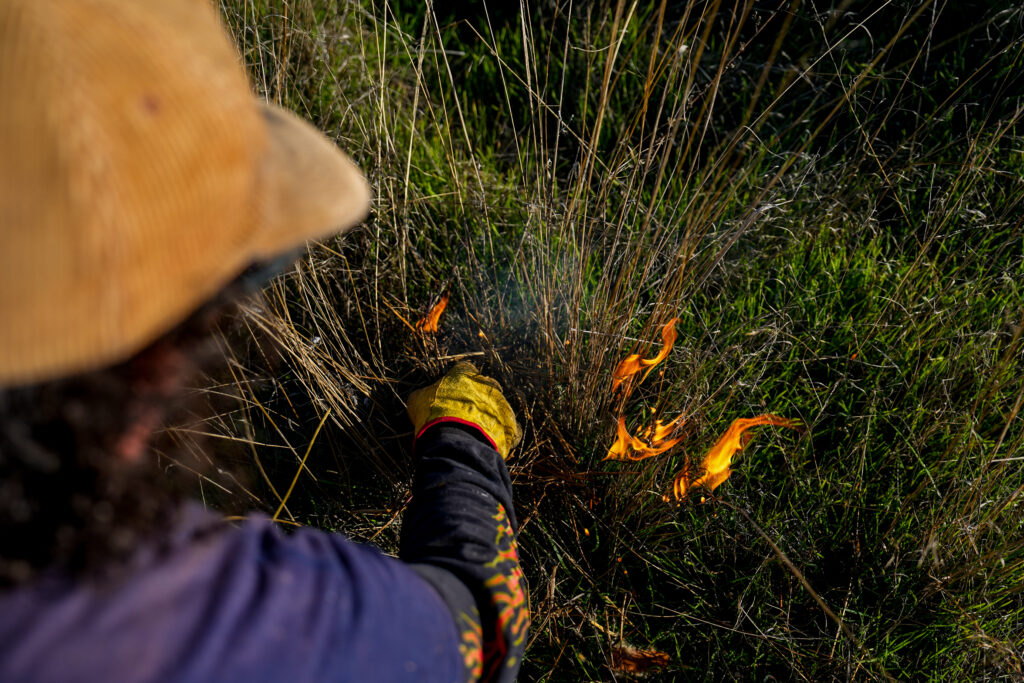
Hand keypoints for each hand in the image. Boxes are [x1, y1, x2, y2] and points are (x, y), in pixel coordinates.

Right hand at [407, 362, 521, 458]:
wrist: (453, 441)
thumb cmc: (432, 416)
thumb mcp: (417, 401)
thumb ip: (424, 394)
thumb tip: (422, 396)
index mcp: (464, 374)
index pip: (465, 369)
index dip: (459, 382)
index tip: (453, 393)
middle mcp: (486, 385)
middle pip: (485, 386)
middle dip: (478, 397)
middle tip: (465, 413)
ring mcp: (501, 404)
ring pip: (499, 406)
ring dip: (490, 416)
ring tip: (478, 430)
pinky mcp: (510, 425)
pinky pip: (511, 429)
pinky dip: (503, 434)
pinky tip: (492, 442)